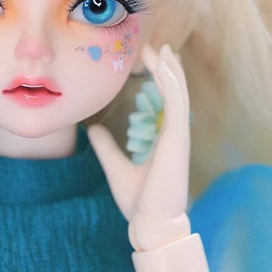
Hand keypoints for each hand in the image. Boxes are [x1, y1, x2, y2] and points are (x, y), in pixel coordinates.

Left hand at [88, 44, 191, 251]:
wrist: (149, 225)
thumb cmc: (139, 203)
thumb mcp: (116, 167)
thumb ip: (106, 147)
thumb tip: (92, 129)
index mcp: (165, 140)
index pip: (166, 101)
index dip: (160, 79)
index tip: (149, 59)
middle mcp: (175, 135)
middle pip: (174, 93)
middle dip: (167, 68)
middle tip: (157, 46)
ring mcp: (178, 136)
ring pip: (178, 94)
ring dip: (170, 69)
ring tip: (162, 49)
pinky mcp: (178, 139)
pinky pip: (177, 104)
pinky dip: (172, 83)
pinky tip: (165, 67)